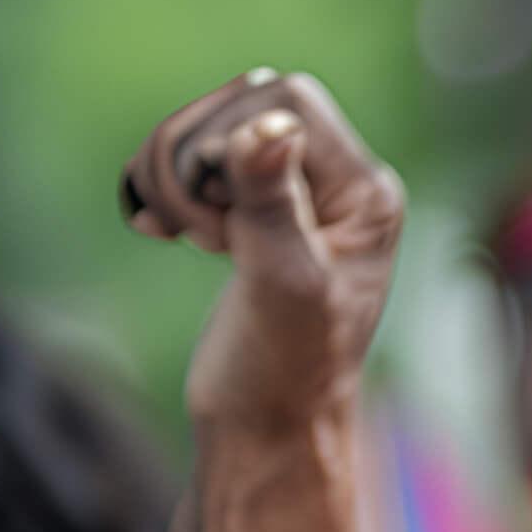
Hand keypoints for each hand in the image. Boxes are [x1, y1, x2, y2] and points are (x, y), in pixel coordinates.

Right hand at [119, 69, 404, 430]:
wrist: (265, 429)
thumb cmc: (284, 369)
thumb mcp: (282, 283)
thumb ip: (274, 204)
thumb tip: (268, 126)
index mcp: (367, 193)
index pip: (284, 103)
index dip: (232, 142)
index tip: (223, 214)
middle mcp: (341, 186)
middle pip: (240, 109)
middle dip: (198, 164)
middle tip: (206, 237)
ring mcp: (296, 200)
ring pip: (207, 135)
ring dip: (178, 183)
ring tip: (196, 241)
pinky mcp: (253, 217)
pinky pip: (192, 168)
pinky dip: (167, 195)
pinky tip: (163, 233)